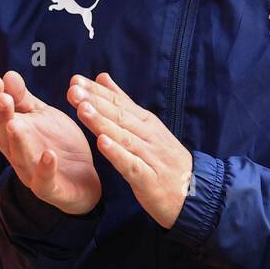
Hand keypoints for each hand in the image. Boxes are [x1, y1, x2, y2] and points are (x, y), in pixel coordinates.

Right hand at [0, 71, 100, 214]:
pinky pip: (44, 182)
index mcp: (10, 133)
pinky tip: (50, 155)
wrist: (83, 179)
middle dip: (1, 116)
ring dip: (16, 141)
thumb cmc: (56, 142)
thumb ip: (23, 98)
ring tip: (15, 124)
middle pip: (0, 135)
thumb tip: (7, 75)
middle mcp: (15, 153)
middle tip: (4, 97)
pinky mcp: (51, 189)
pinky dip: (45, 169)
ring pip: (18, 158)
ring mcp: (31, 173)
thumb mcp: (41, 115)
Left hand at [67, 73, 192, 228]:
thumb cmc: (166, 159)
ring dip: (102, 123)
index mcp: (146, 122)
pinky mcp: (148, 179)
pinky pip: (131, 164)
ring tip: (83, 110)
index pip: (119, 102)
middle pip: (119, 116)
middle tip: (73, 90)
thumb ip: (123, 103)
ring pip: (123, 136)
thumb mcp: (147, 126)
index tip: (75, 80)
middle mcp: (148, 135)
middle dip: (95, 102)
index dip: (97, 92)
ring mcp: (150, 156)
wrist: (196, 192)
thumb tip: (102, 77)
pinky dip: (117, 153)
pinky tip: (102, 144)